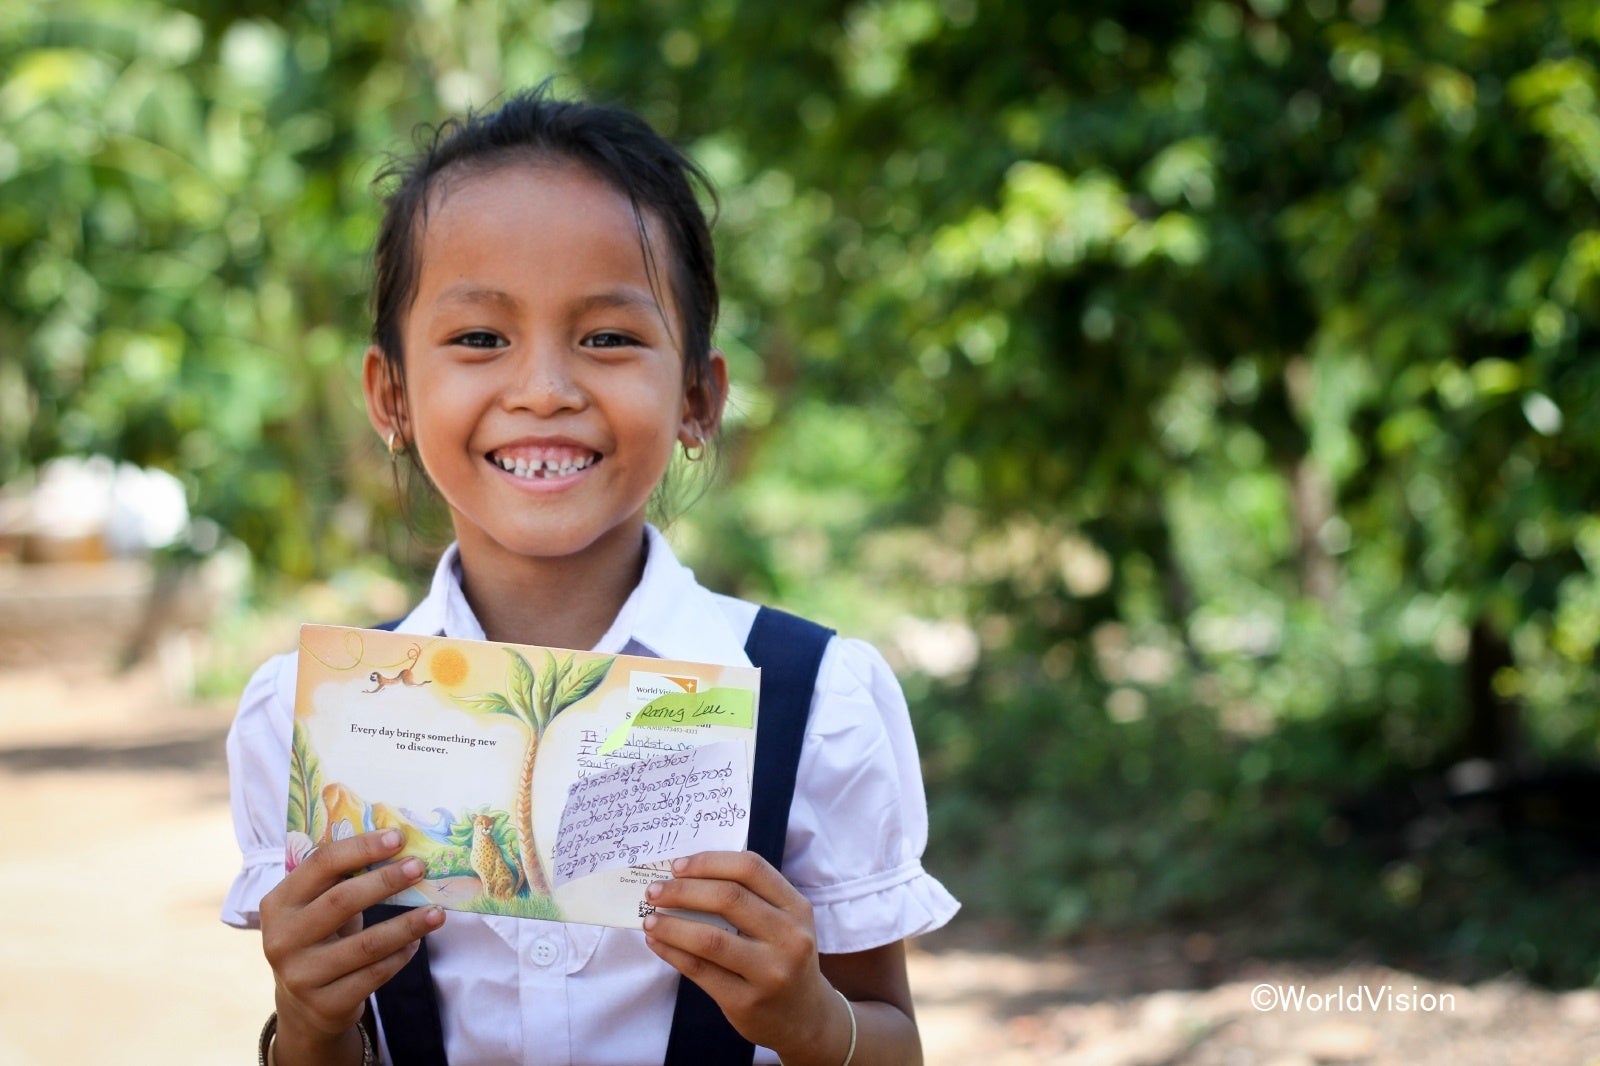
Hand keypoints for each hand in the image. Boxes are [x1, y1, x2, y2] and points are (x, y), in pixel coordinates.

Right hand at [260, 829, 444, 1059]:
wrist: (303, 1006)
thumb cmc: (320, 939)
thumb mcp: (317, 908)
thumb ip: (341, 879)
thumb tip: (398, 844)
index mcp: (279, 904)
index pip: (320, 864)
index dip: (361, 848)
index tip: (398, 837)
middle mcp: (282, 939)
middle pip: (342, 900)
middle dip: (386, 881)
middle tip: (420, 867)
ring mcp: (301, 975)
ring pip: (366, 944)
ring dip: (407, 925)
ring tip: (437, 912)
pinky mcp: (325, 1004)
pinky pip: (375, 974)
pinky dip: (400, 956)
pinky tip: (416, 944)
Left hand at [642, 851, 850, 1064]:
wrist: (805, 1019)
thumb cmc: (784, 959)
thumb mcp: (784, 924)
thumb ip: (750, 899)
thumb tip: (686, 877)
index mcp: (797, 908)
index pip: (751, 869)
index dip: (709, 862)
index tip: (677, 865)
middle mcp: (789, 938)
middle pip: (728, 898)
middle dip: (682, 890)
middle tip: (654, 891)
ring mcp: (770, 972)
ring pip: (710, 938)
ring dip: (671, 925)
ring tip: (649, 919)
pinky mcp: (747, 1002)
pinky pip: (700, 970)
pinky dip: (672, 952)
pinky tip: (657, 943)